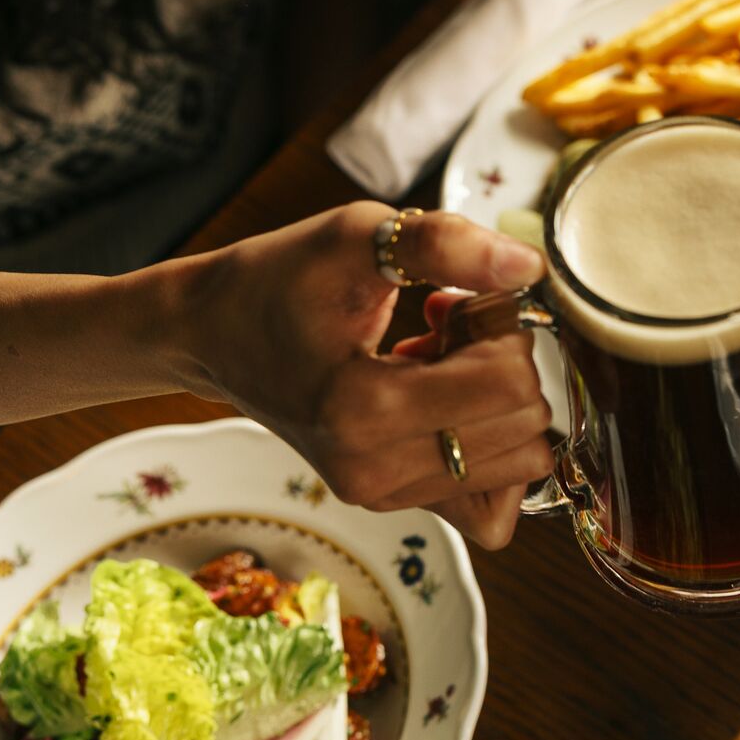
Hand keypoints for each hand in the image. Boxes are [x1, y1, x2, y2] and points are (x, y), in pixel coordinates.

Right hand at [175, 203, 552, 547]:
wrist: (213, 333)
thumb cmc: (277, 281)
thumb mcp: (356, 236)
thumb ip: (445, 245)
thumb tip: (527, 269)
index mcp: (364, 407)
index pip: (509, 384)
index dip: (506, 329)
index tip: (456, 301)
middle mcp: (375, 469)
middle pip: (524, 425)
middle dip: (506, 363)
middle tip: (448, 329)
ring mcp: (385, 494)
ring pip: (521, 464)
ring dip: (501, 404)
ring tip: (443, 363)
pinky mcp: (393, 501)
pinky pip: (492, 502)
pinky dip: (493, 449)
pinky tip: (450, 402)